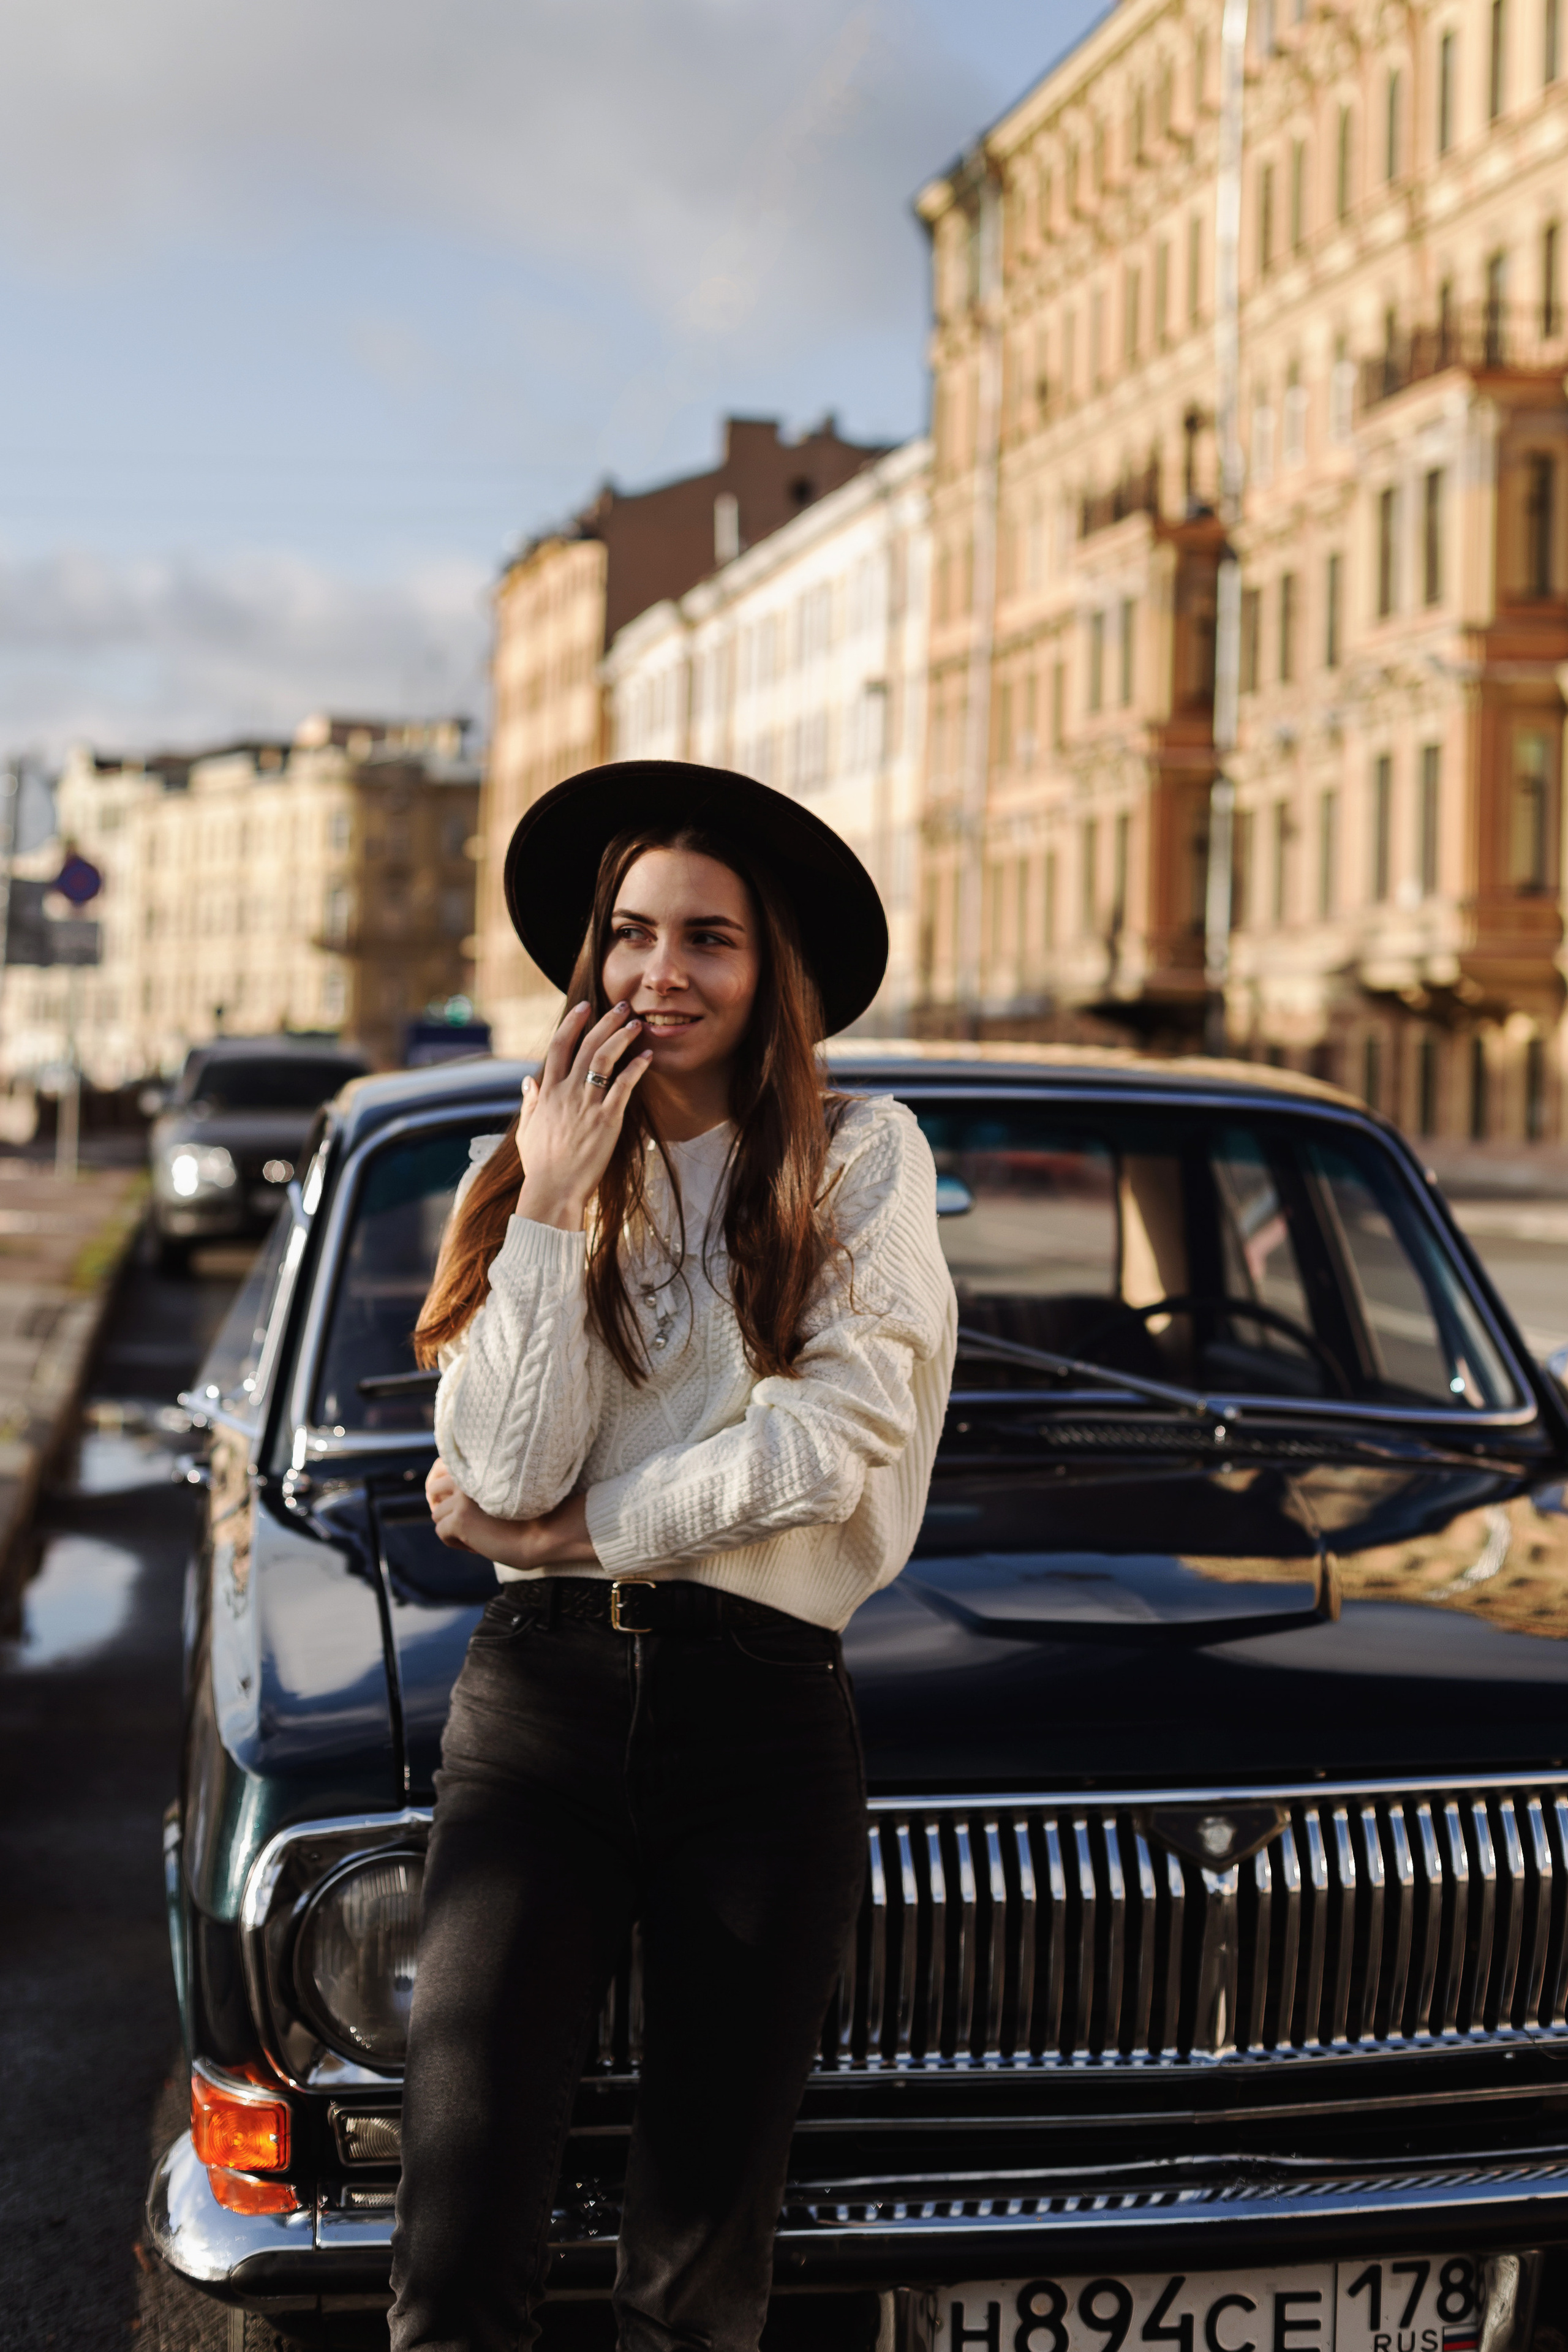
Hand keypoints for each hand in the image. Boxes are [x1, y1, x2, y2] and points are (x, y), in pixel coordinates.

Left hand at [425, 1459, 597, 1569]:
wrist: (546, 1532)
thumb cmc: (536, 1514)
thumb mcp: (505, 1491)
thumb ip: (481, 1487)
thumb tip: (453, 1499)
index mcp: (480, 1465)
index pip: (443, 1465)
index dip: (444, 1484)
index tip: (453, 1500)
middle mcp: (468, 1476)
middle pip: (433, 1488)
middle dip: (441, 1505)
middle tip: (458, 1521)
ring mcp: (461, 1497)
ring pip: (437, 1514)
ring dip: (453, 1527)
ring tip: (477, 1536)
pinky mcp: (459, 1518)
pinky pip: (442, 1532)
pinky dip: (456, 1543)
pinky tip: (476, 1547)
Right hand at [515, 1001, 651, 1230]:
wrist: (553, 1190)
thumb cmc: (540, 1165)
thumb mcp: (526, 1131)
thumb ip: (529, 1103)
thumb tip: (528, 1081)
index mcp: (548, 1092)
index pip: (559, 1047)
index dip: (573, 1023)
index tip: (585, 1007)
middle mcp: (566, 1093)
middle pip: (586, 1046)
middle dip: (604, 1021)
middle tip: (622, 1006)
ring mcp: (586, 1105)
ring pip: (604, 1059)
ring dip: (621, 1037)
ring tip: (636, 1023)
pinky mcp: (606, 1120)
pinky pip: (623, 1087)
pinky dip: (636, 1068)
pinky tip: (647, 1056)